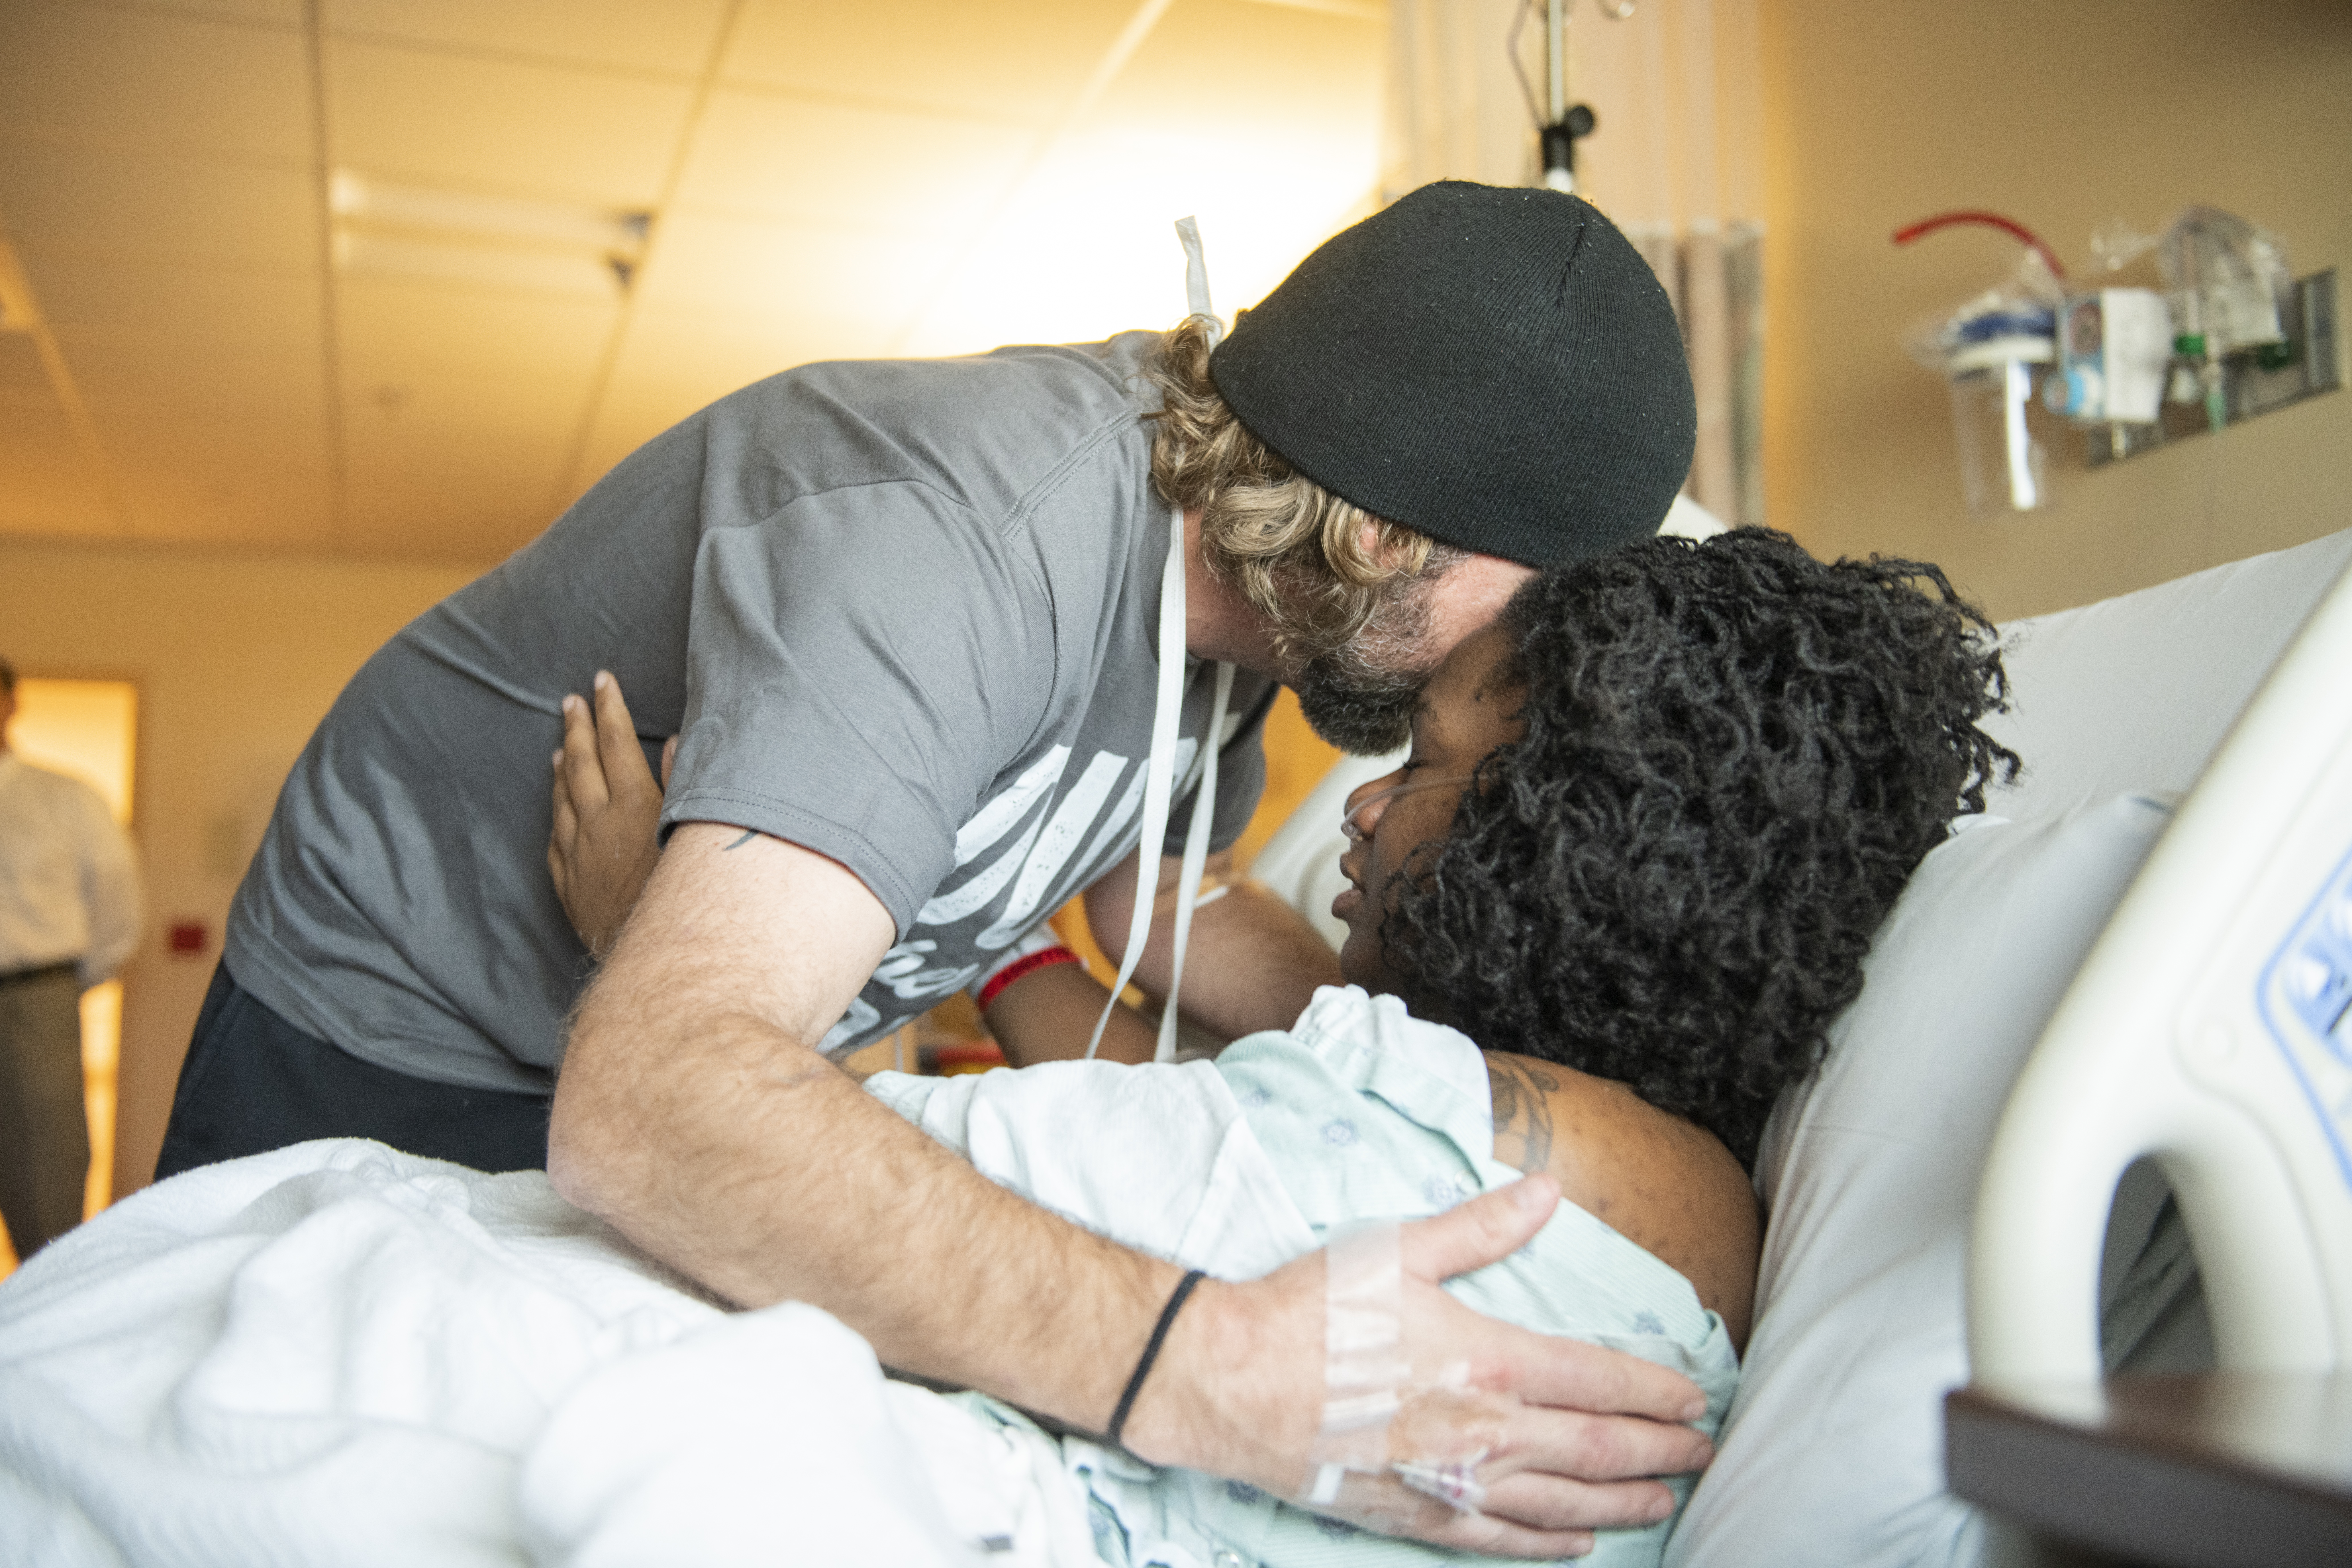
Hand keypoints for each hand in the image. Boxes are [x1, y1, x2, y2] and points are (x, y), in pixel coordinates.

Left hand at [548, 671, 676, 956]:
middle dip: (577, 725)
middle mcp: (598, 822)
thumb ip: (681, 784)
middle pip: (582, 761)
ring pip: (562, 796)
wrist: (657, 957)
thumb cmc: (686, 892)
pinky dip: (555, 809)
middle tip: (572, 700)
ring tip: (562, 743)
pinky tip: (556, 800)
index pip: (616, 741)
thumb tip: (675, 742)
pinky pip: (554, 837)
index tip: (602, 681)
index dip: (609, 707)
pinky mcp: (568, 883)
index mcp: (633, 804)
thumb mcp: (692, 834)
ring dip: (562, 764)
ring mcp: (577, 853)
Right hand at [1126, 1175, 1713, 1556]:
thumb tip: (1547, 1190)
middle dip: (1662, 1451)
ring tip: (1666, 1498)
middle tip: (1704, 1451)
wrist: (1234, 1380)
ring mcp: (1456, 1483)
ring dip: (1624, 1502)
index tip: (1695, 1397)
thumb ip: (1482, 1227)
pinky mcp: (1420, 1516)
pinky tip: (1579, 1542)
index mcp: (1491, 1362)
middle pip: (1600, 1448)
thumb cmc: (1314, 1311)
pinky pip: (1504, 1540)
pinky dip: (1551, 1544)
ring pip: (1566, 1502)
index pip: (1600, 1380)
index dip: (1655, 1390)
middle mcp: (1487, 1432)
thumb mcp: (1400, 1250)